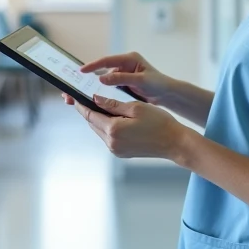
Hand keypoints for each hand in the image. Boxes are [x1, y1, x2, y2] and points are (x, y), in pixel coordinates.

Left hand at [63, 93, 186, 160]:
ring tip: (100, 105)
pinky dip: (107, 127)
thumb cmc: (159, 122)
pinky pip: (108, 137)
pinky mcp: (121, 153)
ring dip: (98, 119)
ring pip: (99, 130)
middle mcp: (111, 143)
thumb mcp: (135, 107)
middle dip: (88, 111)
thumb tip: (95, 98)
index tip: (74, 96)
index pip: (90, 115)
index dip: (81, 104)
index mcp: (113, 129)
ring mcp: (116, 150)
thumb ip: (112, 103)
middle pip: (92, 123)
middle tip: (85, 98)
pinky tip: (112, 118)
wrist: (174, 142)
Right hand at [79, 52, 173, 104]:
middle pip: (101, 70)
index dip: (93, 65)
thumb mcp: (141, 81)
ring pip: (102, 80)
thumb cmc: (158, 84)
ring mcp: (122, 74)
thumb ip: (122, 78)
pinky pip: (107, 87)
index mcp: (129, 59)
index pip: (107, 60)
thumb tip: (102, 78)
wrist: (168, 94)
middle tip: (72, 87)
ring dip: (90, 88)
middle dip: (86, 78)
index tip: (81, 71)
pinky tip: (89, 100)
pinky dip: (98, 93)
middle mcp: (124, 65)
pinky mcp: (122, 84)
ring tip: (76, 96)